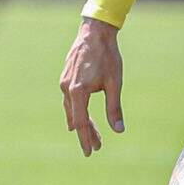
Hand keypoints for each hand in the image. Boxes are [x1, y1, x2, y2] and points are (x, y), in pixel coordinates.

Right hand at [58, 17, 124, 155]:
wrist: (95, 32)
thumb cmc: (107, 57)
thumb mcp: (114, 84)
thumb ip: (114, 108)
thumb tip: (119, 130)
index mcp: (78, 91)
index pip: (81, 122)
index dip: (86, 139)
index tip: (90, 152)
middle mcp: (67, 88)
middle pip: (76, 118)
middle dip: (86, 133)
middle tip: (96, 147)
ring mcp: (64, 82)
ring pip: (72, 109)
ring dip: (82, 122)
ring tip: (93, 134)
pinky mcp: (66, 77)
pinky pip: (69, 100)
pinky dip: (77, 110)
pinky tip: (80, 116)